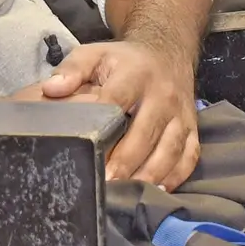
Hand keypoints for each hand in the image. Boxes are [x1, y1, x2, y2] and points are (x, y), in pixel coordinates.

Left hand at [38, 40, 199, 190]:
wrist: (167, 51)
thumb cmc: (123, 61)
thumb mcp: (95, 54)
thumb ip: (71, 69)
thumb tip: (51, 89)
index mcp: (136, 74)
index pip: (118, 100)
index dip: (104, 128)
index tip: (89, 153)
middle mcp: (163, 94)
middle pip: (146, 133)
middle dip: (126, 162)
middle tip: (106, 185)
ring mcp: (181, 113)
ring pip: (170, 149)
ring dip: (150, 174)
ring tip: (129, 194)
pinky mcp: (193, 127)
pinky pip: (189, 155)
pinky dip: (176, 176)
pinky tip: (159, 190)